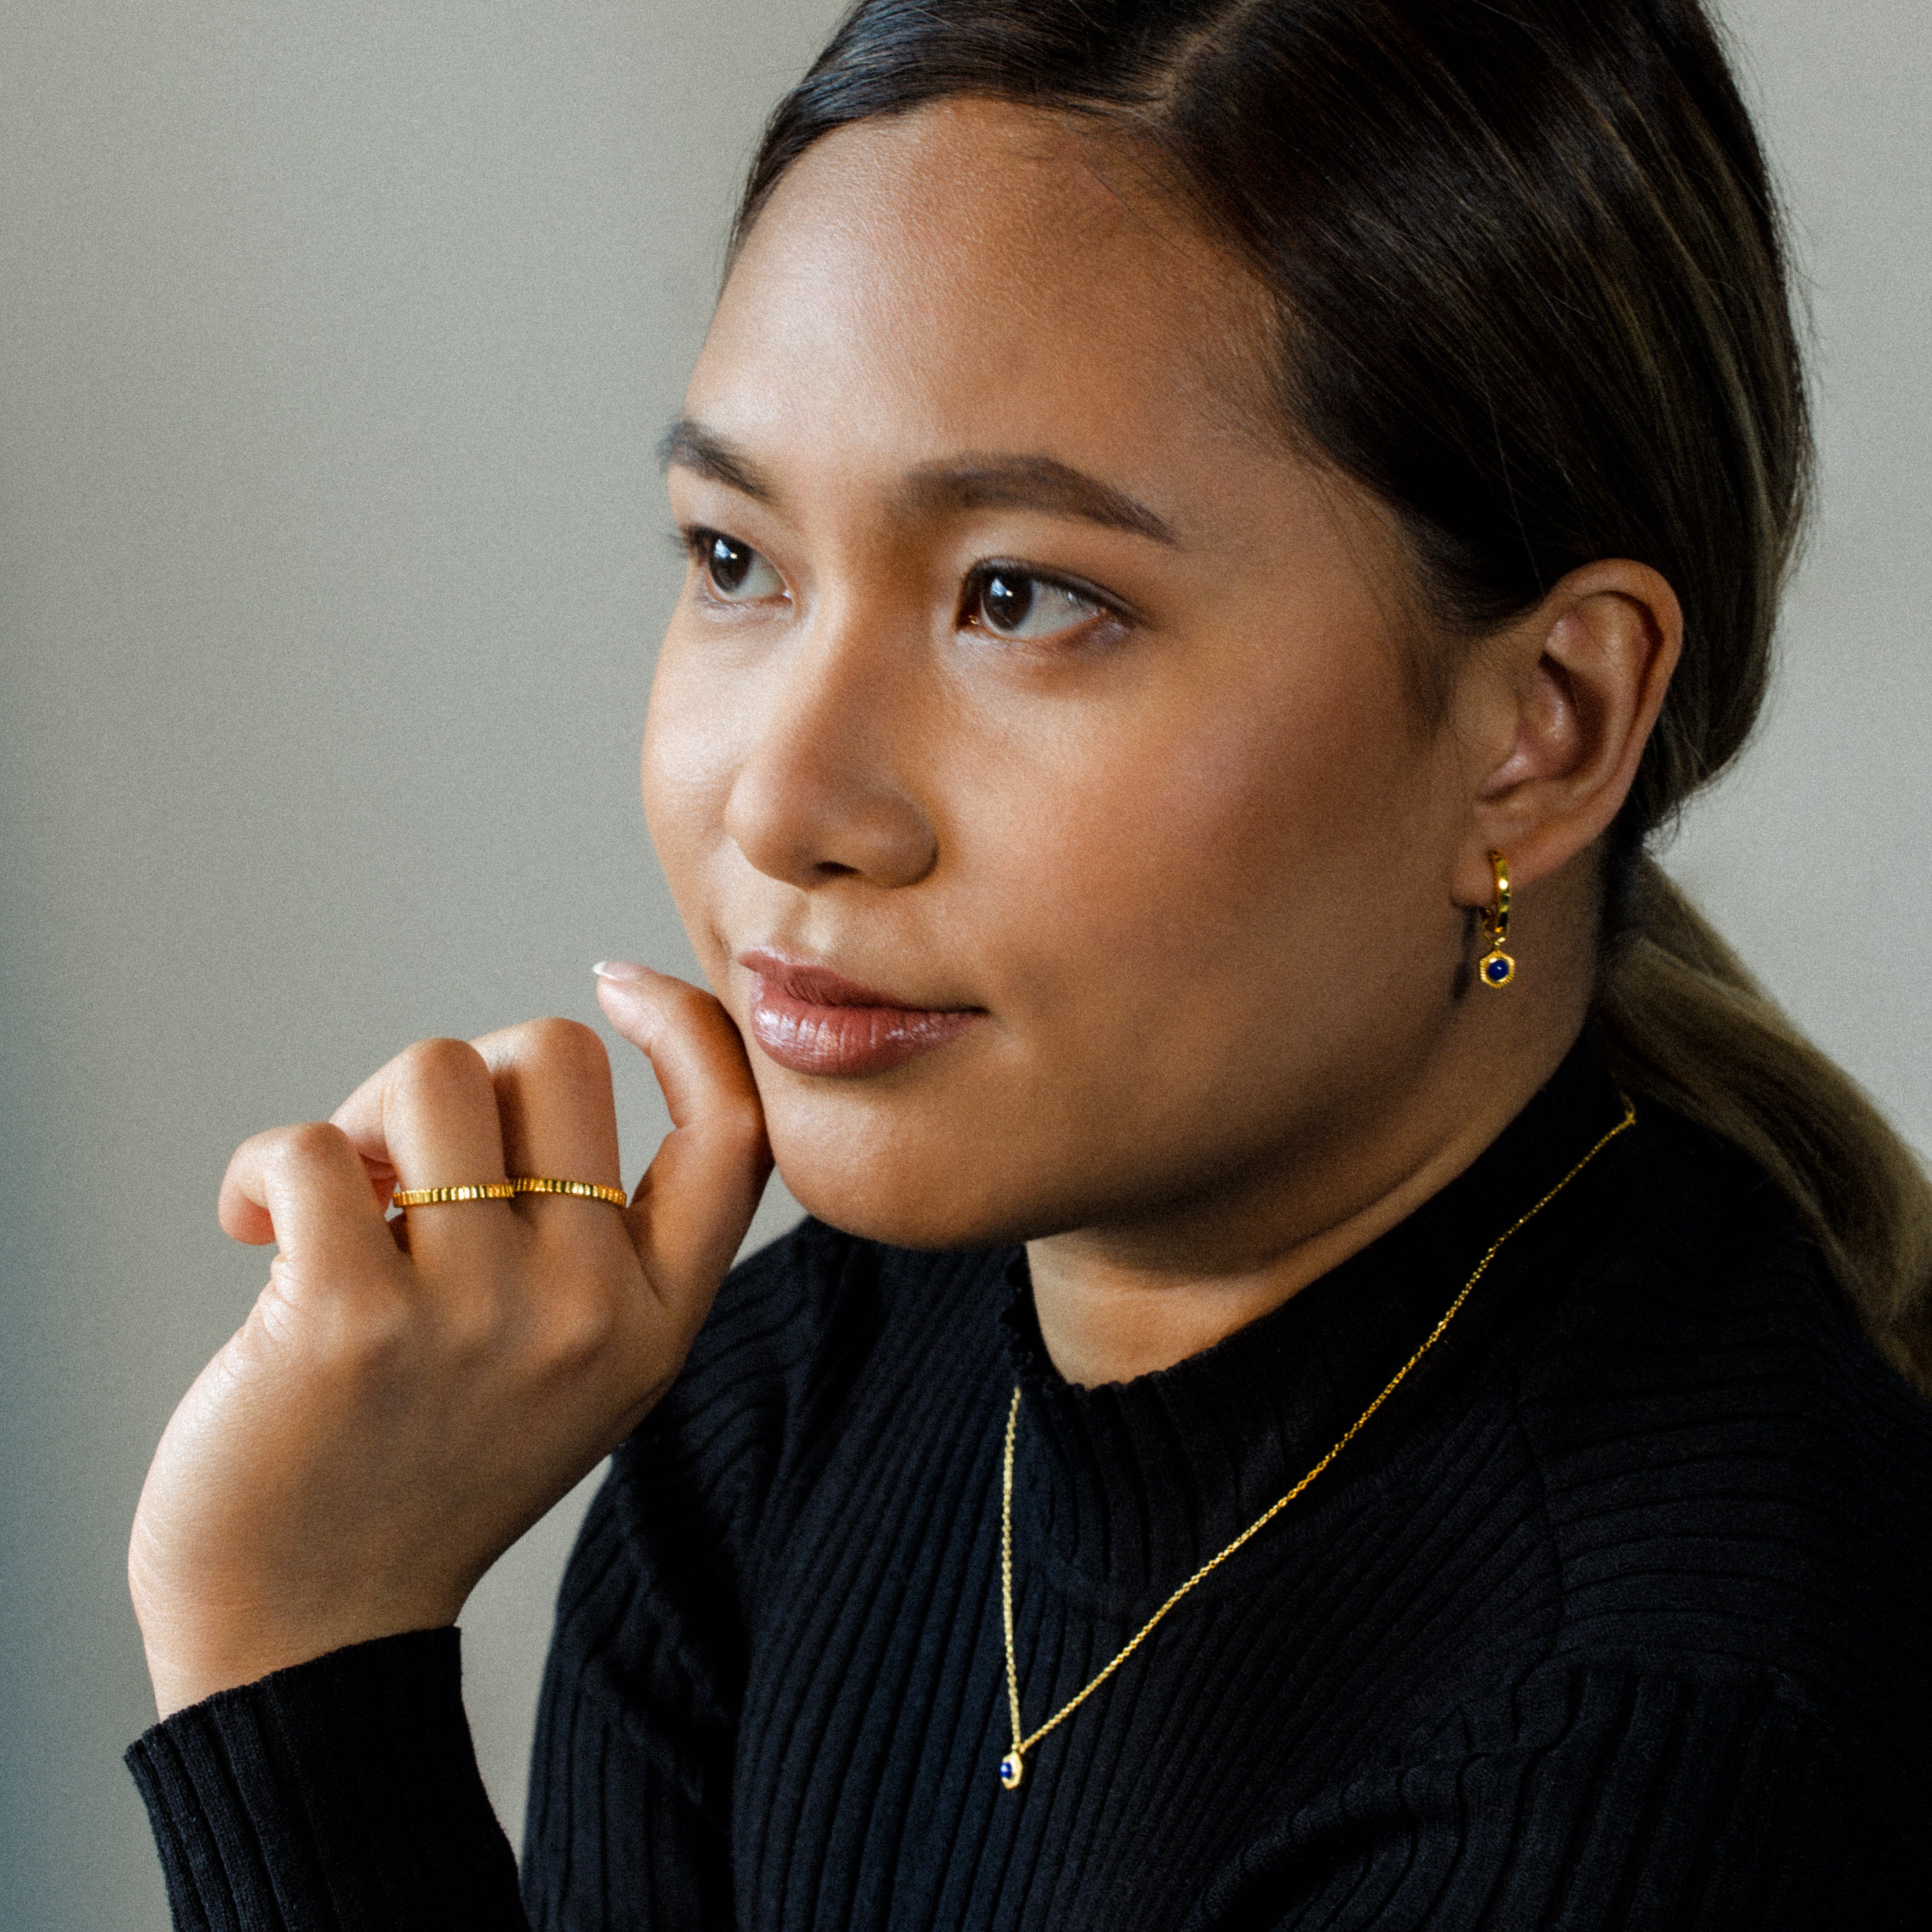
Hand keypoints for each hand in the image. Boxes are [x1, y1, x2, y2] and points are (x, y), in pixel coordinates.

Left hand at [127, 965, 769, 1717]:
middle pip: (554, 1059)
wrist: (309, 1627)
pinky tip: (252, 1230)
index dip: (686, 1027)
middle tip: (408, 1164)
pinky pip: (312, 1148)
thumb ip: (603, 1240)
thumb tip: (530, 1069)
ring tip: (337, 1200)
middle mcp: (590, 1312)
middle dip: (466, 1077)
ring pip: (435, 1076)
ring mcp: (479, 1318)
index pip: (734, 1129)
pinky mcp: (353, 1322)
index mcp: (656, 1320)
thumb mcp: (578, 1366)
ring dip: (363, 1117)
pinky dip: (265, 1170)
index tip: (614, 986)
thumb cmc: (429, 1464)